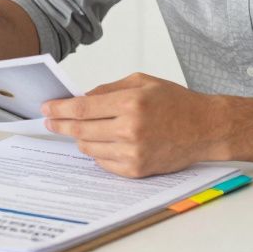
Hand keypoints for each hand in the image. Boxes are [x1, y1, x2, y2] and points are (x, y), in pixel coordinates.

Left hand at [42, 73, 225, 177]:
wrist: (205, 128)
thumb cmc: (176, 102)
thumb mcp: (142, 81)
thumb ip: (108, 89)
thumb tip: (80, 98)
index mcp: (131, 103)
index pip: (82, 108)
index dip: (60, 108)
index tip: (47, 108)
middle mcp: (130, 129)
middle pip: (80, 130)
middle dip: (61, 125)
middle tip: (50, 121)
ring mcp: (133, 152)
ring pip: (89, 148)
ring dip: (79, 139)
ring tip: (80, 130)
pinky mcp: (137, 170)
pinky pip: (103, 163)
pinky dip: (97, 152)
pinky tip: (100, 143)